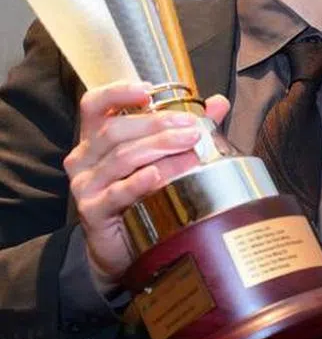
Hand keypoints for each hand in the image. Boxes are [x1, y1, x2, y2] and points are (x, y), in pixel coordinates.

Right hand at [64, 82, 230, 292]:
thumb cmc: (142, 196)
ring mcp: (86, 185)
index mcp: (96, 139)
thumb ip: (185, 128)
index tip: (148, 91)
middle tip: (192, 129)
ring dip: (158, 150)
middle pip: (116, 131)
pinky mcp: (93, 211)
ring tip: (191, 149)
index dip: (118, 93)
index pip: (95, 105)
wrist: (121, 248)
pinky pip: (117, 192)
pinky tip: (158, 175)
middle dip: (157, 126)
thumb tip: (219, 103)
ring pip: (121, 158)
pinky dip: (139, 182)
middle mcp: (84, 158)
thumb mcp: (161, 159)